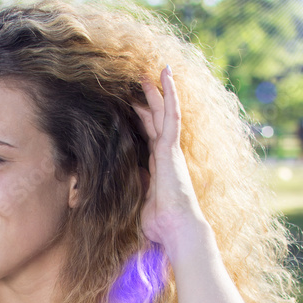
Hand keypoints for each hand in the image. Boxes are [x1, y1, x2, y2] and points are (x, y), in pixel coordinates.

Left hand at [133, 67, 212, 265]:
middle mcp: (166, 156)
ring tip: (150, 73)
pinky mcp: (172, 147)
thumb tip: (126, 181)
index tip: (133, 108)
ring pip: (163, 113)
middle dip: (147, 103)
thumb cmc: (159, 224)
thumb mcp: (139, 203)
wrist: (176, 229)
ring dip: (157, 92)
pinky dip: (169, 94)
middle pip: (155, 122)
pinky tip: (165, 75)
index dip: (142, 122)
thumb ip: (136, 189)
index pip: (149, 138)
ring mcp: (170, 150)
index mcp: (159, 168)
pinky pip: (171, 114)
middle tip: (138, 84)